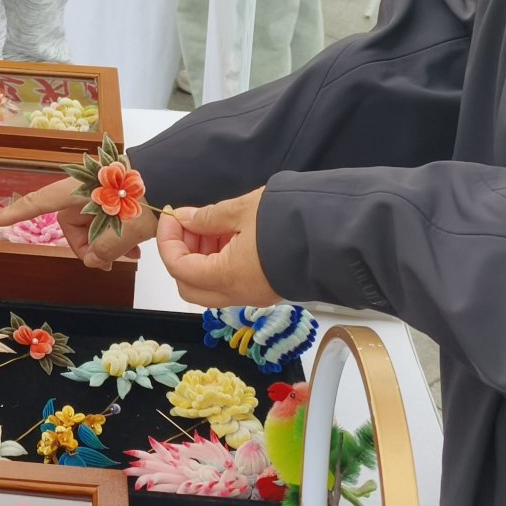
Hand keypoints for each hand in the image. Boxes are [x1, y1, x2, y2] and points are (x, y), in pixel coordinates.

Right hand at [0, 179, 156, 270]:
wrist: (176, 175)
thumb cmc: (144, 198)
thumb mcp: (122, 231)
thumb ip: (101, 251)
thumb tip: (95, 261)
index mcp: (74, 192)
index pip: (36, 204)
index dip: (14, 214)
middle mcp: (82, 190)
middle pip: (71, 226)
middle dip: (89, 247)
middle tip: (110, 261)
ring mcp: (100, 191)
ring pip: (93, 225)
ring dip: (107, 244)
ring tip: (131, 256)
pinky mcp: (117, 193)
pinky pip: (108, 218)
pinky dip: (117, 234)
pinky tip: (137, 247)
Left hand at [155, 190, 279, 307]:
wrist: (337, 237)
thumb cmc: (288, 221)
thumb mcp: (243, 210)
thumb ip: (208, 217)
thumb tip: (184, 219)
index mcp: (227, 277)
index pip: (178, 267)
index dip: (168, 240)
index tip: (171, 215)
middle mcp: (237, 294)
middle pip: (189, 286)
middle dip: (180, 253)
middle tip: (187, 224)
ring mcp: (253, 295)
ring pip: (209, 286)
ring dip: (200, 257)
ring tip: (210, 224)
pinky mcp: (266, 289)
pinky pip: (230, 282)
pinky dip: (219, 261)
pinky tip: (227, 235)